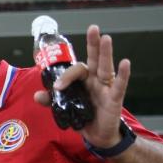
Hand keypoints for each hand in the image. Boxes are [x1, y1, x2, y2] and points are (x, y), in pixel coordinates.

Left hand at [34, 25, 128, 147]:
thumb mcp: (64, 108)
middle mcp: (96, 80)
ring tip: (106, 38)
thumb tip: (36, 94)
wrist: (97, 135)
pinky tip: (125, 62)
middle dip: (93, 44)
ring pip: (106, 67)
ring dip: (106, 53)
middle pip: (95, 59)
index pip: (75, 70)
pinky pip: (119, 84)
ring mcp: (106, 87)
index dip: (65, 77)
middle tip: (93, 28)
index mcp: (83, 80)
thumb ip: (51, 100)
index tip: (56, 87)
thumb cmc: (83, 116)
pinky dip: (123, 74)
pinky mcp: (115, 98)